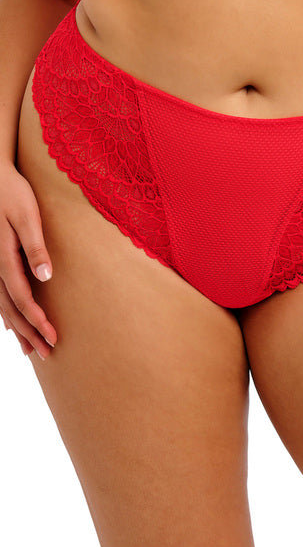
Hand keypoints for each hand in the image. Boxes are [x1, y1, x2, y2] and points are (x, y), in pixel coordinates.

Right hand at [0, 161, 56, 359]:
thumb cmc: (12, 193)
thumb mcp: (27, 216)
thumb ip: (35, 247)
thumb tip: (45, 277)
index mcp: (3, 257)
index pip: (22, 298)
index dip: (37, 320)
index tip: (54, 338)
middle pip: (11, 309)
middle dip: (29, 333)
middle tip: (48, 353)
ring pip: (2, 306)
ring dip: (18, 329)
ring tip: (32, 350)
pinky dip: (7, 314)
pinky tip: (13, 326)